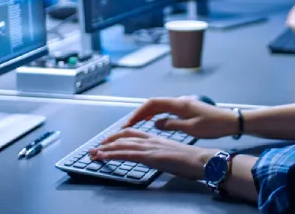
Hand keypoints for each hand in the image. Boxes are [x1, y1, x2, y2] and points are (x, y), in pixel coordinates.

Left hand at [89, 129, 215, 179]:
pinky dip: (112, 154)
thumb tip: (157, 158)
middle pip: (124, 137)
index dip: (118, 136)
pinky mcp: (150, 156)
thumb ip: (162, 154)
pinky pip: (126, 154)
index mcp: (157, 139)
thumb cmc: (192, 160)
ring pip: (122, 144)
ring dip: (105, 148)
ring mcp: (150, 147)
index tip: (108, 142)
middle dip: (107, 141)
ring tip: (93, 153)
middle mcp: (151, 140)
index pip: (133, 134)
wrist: (201, 161)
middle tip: (95, 148)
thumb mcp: (173, 155)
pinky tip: (103, 156)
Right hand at [122, 96, 238, 138]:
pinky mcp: (186, 107)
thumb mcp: (191, 129)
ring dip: (146, 113)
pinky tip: (153, 121)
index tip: (128, 122)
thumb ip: (171, 125)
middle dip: (139, 112)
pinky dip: (156, 113)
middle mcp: (179, 100)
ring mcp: (183, 103)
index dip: (138, 112)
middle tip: (127, 124)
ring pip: (159, 105)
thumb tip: (156, 123)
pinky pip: (166, 108)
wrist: (231, 121)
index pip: (152, 104)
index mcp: (179, 104)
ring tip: (136, 124)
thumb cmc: (214, 126)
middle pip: (154, 103)